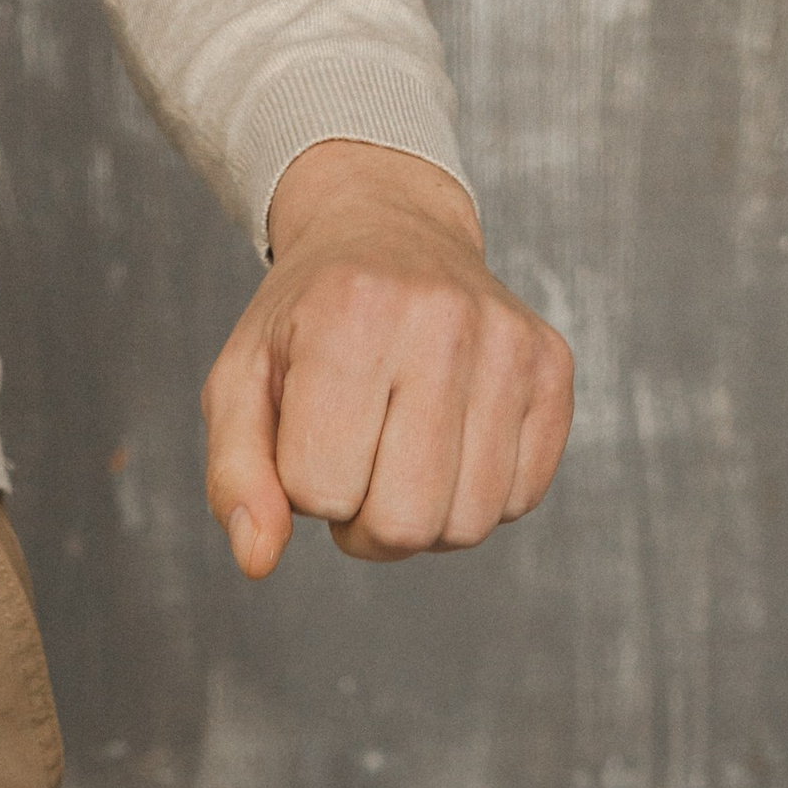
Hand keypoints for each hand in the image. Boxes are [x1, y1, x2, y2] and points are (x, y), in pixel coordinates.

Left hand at [202, 140, 573, 577]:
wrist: (388, 228)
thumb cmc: (307, 322)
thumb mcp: (242, 385)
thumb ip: (235, 477)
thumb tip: (258, 560)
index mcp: (350, 316)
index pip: (322, 492)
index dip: (306, 489)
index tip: (310, 441)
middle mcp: (441, 321)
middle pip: (404, 524)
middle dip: (366, 526)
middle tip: (356, 471)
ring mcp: (508, 342)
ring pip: (467, 525)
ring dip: (424, 518)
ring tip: (401, 459)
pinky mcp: (553, 365)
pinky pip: (521, 499)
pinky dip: (479, 497)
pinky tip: (451, 446)